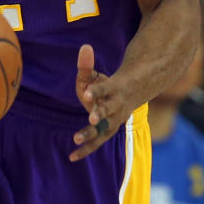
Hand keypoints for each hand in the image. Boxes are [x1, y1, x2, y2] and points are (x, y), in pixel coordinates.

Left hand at [72, 44, 126, 161]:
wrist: (132, 97)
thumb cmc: (108, 85)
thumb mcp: (97, 74)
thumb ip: (87, 64)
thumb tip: (84, 47)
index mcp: (115, 88)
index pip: (105, 89)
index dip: (97, 91)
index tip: (87, 93)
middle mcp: (117, 105)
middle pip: (109, 110)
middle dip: (100, 114)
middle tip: (92, 118)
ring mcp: (114, 119)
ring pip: (105, 129)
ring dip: (91, 134)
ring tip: (76, 138)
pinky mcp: (109, 129)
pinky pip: (98, 141)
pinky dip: (86, 148)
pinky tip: (72, 157)